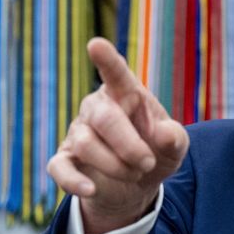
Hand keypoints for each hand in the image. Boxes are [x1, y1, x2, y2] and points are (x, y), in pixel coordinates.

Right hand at [48, 38, 189, 233]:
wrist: (138, 185)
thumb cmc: (156, 152)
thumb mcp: (174, 146)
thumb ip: (174, 138)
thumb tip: (164, 134)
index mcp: (124, 93)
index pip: (115, 73)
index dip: (106, 59)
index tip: (96, 45)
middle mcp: (96, 108)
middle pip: (104, 118)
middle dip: (129, 146)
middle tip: (147, 163)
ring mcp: (77, 132)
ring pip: (86, 144)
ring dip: (115, 166)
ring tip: (134, 174)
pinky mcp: (65, 159)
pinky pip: (59, 168)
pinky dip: (73, 181)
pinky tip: (91, 189)